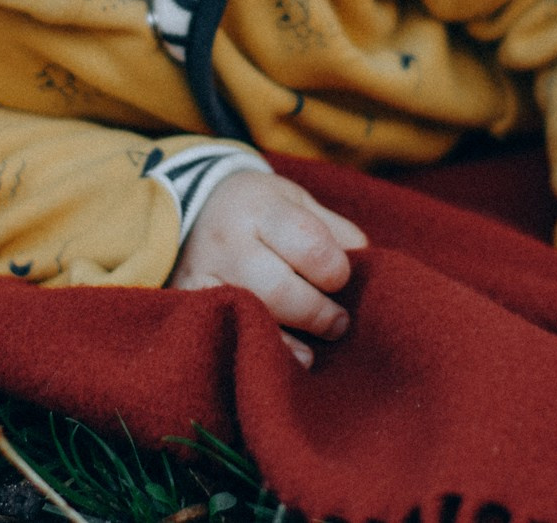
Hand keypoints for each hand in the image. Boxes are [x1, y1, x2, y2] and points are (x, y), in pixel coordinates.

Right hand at [169, 170, 367, 366]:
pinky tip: (286, 354)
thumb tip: (367, 268)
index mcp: (262, 208)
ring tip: (315, 347)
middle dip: (319, 313)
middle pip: (280, 291)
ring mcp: (204, 274)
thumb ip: (336, 232)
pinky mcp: (189, 299)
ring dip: (294, 339)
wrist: (193, 205)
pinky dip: (263, 348)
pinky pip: (228, 333)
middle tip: (338, 322)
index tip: (340, 278)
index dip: (335, 271)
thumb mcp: (298, 202)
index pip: (309, 245)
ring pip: (253, 317)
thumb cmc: (261, 209)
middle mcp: (229, 241)